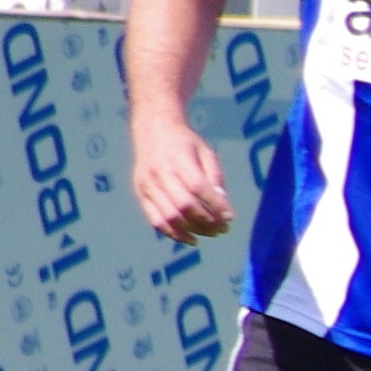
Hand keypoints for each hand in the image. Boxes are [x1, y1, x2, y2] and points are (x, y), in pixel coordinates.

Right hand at [132, 119, 233, 242]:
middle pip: (184, 205)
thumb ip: (215, 178)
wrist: (153, 131)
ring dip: (193, 230)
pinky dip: (174, 234)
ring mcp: (147, 185)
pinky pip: (156, 220)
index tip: (230, 218)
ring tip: (211, 233)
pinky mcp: (140, 194)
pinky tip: (191, 239)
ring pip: (170, 216)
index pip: (198, 187)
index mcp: (178, 158)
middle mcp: (160, 172)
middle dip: (207, 222)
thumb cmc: (185, 143)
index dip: (216, 205)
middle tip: (223, 229)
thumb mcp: (206, 152)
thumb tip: (223, 208)